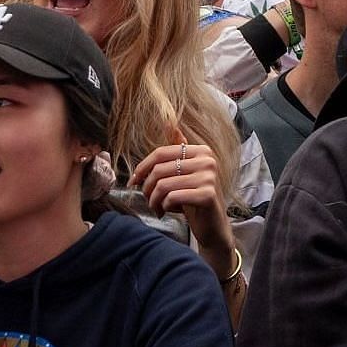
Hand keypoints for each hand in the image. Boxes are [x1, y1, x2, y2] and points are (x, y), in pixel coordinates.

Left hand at [131, 140, 235, 277]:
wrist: (212, 224)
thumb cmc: (193, 197)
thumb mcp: (186, 171)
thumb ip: (179, 147)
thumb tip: (169, 122)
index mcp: (201, 150)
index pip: (161, 153)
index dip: (142, 168)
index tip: (133, 181)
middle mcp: (207, 160)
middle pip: (159, 169)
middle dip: (147, 188)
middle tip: (148, 200)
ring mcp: (209, 177)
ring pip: (163, 185)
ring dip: (154, 200)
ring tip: (157, 207)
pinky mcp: (207, 195)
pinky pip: (172, 197)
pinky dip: (164, 207)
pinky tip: (168, 211)